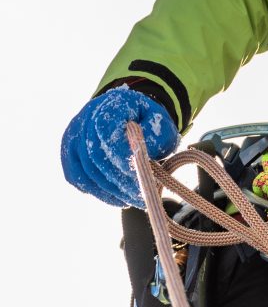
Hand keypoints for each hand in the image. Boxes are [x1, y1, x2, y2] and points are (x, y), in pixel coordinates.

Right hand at [61, 85, 178, 206]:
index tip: (143, 176)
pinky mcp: (68, 155)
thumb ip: (157, 137)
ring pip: (84, 172)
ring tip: (132, 200)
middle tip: (140, 197)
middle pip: (94, 158)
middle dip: (119, 181)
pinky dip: (97, 192)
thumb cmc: (147, 121)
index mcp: (108, 106)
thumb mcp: (160, 123)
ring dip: (109, 191)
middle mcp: (84, 120)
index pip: (106, 136)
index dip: (122, 159)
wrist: (127, 114)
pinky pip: (77, 178)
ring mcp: (72, 138)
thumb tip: (144, 159)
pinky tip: (117, 198)